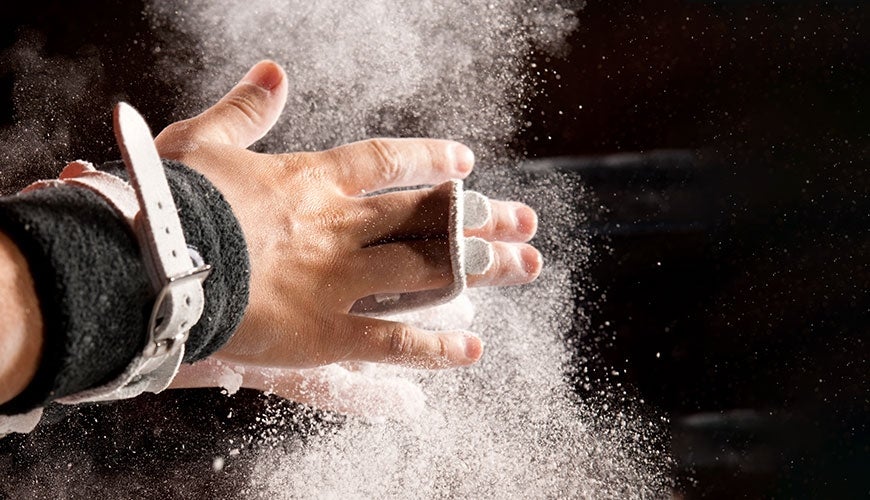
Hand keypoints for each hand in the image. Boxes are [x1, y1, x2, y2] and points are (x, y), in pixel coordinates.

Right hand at [156, 60, 540, 371]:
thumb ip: (244, 110)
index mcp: (313, 182)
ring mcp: (340, 281)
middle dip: (479, 219)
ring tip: (525, 267)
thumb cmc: (173, 201)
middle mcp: (341, 228)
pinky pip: (392, 341)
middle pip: (426, 218)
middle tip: (526, 222)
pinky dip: (433, 348)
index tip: (466, 166)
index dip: (429, 162)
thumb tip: (273, 72)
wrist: (159, 263)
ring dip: (479, 270)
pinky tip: (472, 351)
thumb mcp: (202, 144)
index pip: (387, 164)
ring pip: (426, 272)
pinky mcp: (327, 333)